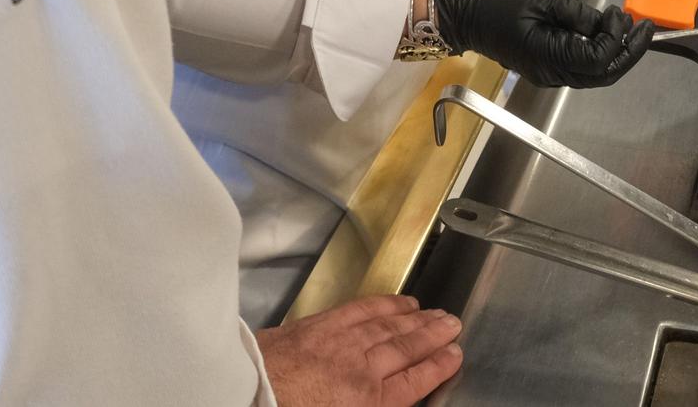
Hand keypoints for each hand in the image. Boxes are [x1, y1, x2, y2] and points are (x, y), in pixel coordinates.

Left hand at [259, 295, 462, 406]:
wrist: (242, 397)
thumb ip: (369, 403)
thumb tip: (389, 396)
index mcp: (367, 404)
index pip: (414, 382)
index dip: (438, 366)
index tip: (455, 354)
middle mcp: (361, 370)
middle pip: (406, 348)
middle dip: (433, 336)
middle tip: (453, 324)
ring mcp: (340, 343)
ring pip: (388, 326)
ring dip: (415, 318)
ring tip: (435, 312)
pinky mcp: (319, 325)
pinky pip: (361, 309)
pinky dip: (384, 303)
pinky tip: (398, 302)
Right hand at [433, 0, 653, 87]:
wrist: (467, 16)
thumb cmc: (498, 2)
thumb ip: (576, 13)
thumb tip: (606, 23)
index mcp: (547, 57)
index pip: (597, 60)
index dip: (616, 39)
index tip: (621, 13)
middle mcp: (551, 74)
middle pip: (602, 74)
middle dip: (629, 52)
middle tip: (645, 28)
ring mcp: (549, 74)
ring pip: (595, 74)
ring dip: (618, 53)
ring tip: (632, 28)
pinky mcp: (548, 68)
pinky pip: (582, 67)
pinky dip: (601, 53)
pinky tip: (609, 33)